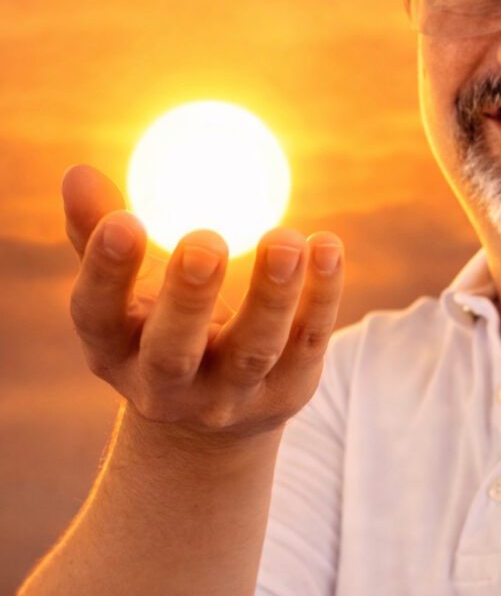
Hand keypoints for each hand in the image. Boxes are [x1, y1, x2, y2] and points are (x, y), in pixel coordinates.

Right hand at [62, 164, 343, 442]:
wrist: (210, 424)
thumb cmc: (157, 328)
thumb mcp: (123, 293)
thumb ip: (99, 234)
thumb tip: (77, 172)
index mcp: (114, 351)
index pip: (97, 316)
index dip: (106, 272)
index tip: (125, 220)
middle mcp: (166, 386)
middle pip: (173, 351)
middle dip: (190, 297)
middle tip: (206, 240)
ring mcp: (230, 397)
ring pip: (253, 350)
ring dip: (272, 294)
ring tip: (286, 238)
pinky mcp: (286, 393)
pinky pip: (308, 342)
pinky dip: (321, 296)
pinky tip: (326, 247)